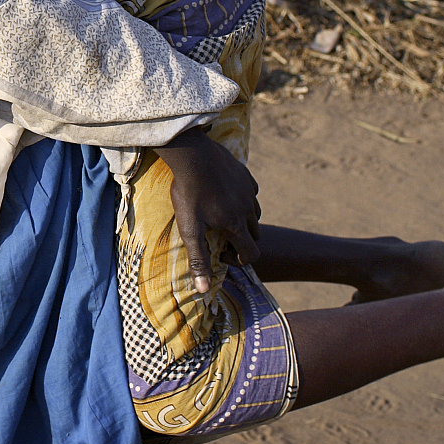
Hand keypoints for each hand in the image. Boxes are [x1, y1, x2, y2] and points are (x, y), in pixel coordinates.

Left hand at [155, 130, 261, 294]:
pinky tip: (226, 196)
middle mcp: (248, 209)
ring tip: (221, 216)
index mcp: (236, 225)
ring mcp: (248, 190)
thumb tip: (204, 290)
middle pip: (255, 234)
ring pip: (255, 213)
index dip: (238, 259)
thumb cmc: (188, 192)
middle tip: (218, 235)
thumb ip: (198, 258)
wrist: (192, 154)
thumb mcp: (189, 228)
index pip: (252, 253)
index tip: (220, 252)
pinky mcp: (245, 174)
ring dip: (243, 221)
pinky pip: (251, 193)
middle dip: (241, 240)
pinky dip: (243, 200)